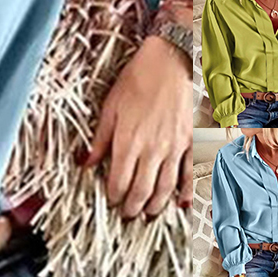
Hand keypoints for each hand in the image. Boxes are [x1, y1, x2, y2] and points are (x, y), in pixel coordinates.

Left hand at [83, 34, 191, 218]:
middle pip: (142, 191)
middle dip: (132, 207)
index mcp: (128, 142)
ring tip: (148, 214)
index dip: (113, 196)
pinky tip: (182, 204)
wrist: (170, 62)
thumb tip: (86, 163)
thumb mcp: (109, 108)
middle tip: (126, 214)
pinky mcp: (192, 142)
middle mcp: (152, 150)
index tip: (110, 200)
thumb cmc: (136, 80)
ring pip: (165, 187)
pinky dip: (187, 191)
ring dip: (156, 205)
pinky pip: (191, 173)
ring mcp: (175, 148)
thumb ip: (99, 140)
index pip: (119, 181)